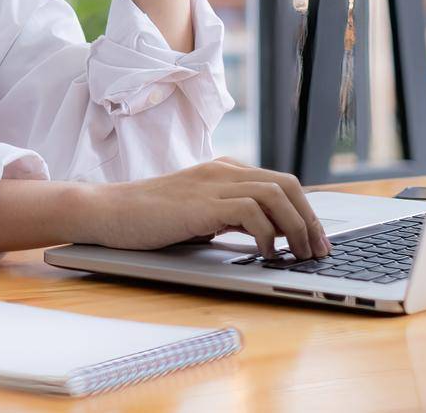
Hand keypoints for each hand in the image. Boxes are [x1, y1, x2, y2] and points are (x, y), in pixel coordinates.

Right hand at [85, 157, 330, 259]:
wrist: (108, 211)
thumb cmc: (148, 217)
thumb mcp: (198, 212)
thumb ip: (229, 214)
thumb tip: (268, 234)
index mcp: (224, 170)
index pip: (281, 182)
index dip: (306, 212)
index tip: (316, 241)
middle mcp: (223, 171)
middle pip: (287, 184)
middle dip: (309, 219)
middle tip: (317, 251)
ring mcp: (212, 184)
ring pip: (275, 194)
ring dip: (295, 228)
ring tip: (298, 255)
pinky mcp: (201, 204)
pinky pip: (250, 212)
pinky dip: (267, 234)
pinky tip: (265, 254)